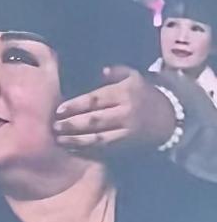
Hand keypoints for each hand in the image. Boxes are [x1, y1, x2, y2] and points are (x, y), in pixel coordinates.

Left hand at [53, 66, 175, 149]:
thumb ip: (115, 72)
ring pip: (98, 137)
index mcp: (124, 93)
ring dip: (76, 140)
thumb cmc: (142, 94)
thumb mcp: (133, 77)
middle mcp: (126, 112)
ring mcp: (127, 131)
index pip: (96, 99)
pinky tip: (73, 149)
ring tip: (59, 139)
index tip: (59, 110)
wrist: (168, 117)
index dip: (76, 105)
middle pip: (94, 120)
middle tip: (54, 126)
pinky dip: (87, 150)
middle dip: (72, 124)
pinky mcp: (127, 145)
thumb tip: (99, 71)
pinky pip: (105, 149)